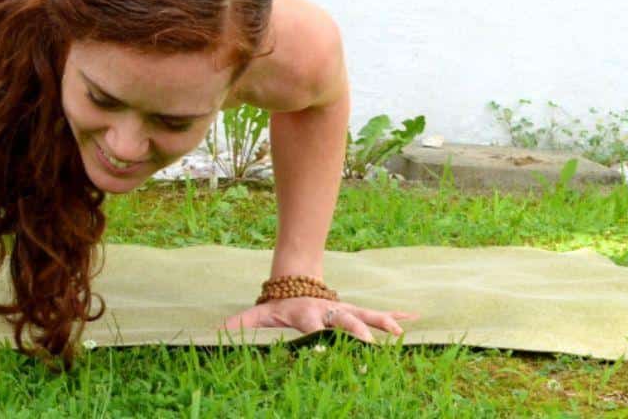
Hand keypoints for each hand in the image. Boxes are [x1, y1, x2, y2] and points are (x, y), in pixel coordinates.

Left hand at [219, 298, 417, 343]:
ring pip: (365, 315)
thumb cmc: (276, 307)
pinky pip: (379, 313)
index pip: (309, 325)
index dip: (315, 332)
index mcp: (303, 315)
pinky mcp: (355, 312)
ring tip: (400, 332)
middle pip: (342, 321)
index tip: (322, 342)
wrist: (294, 282)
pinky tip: (415, 318)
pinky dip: (396, 315)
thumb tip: (212, 333)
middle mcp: (327, 312)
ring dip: (382, 322)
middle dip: (355, 332)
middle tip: (369, 345)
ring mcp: (343, 310)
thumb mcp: (257, 315)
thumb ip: (238, 326)